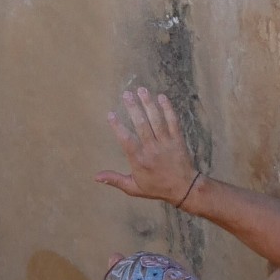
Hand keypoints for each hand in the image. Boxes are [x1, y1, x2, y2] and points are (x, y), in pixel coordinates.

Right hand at [96, 85, 201, 207]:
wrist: (184, 189)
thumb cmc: (157, 187)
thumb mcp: (134, 188)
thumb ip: (115, 180)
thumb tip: (95, 177)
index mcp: (140, 160)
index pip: (126, 140)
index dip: (118, 127)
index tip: (111, 113)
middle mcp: (152, 149)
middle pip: (142, 125)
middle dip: (133, 108)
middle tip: (126, 93)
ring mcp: (166, 143)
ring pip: (157, 121)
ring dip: (149, 104)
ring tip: (141, 90)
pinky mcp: (178, 139)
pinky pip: (173, 122)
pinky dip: (168, 109)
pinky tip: (162, 97)